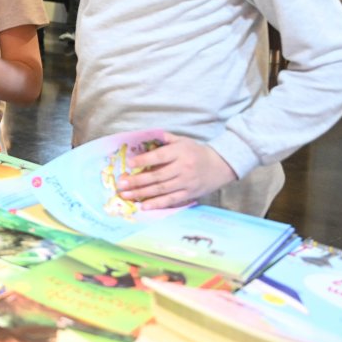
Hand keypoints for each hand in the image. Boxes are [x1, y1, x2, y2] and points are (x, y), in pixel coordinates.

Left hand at [116, 132, 238, 209]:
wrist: (220, 165)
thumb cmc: (196, 152)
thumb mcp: (183, 141)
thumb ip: (165, 139)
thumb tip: (146, 136)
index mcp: (180, 152)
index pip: (159, 157)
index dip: (143, 161)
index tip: (129, 164)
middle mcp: (183, 168)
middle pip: (157, 176)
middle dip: (137, 181)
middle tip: (121, 184)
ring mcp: (186, 183)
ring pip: (161, 190)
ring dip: (142, 194)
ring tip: (125, 195)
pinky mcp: (189, 194)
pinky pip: (171, 200)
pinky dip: (157, 204)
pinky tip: (144, 206)